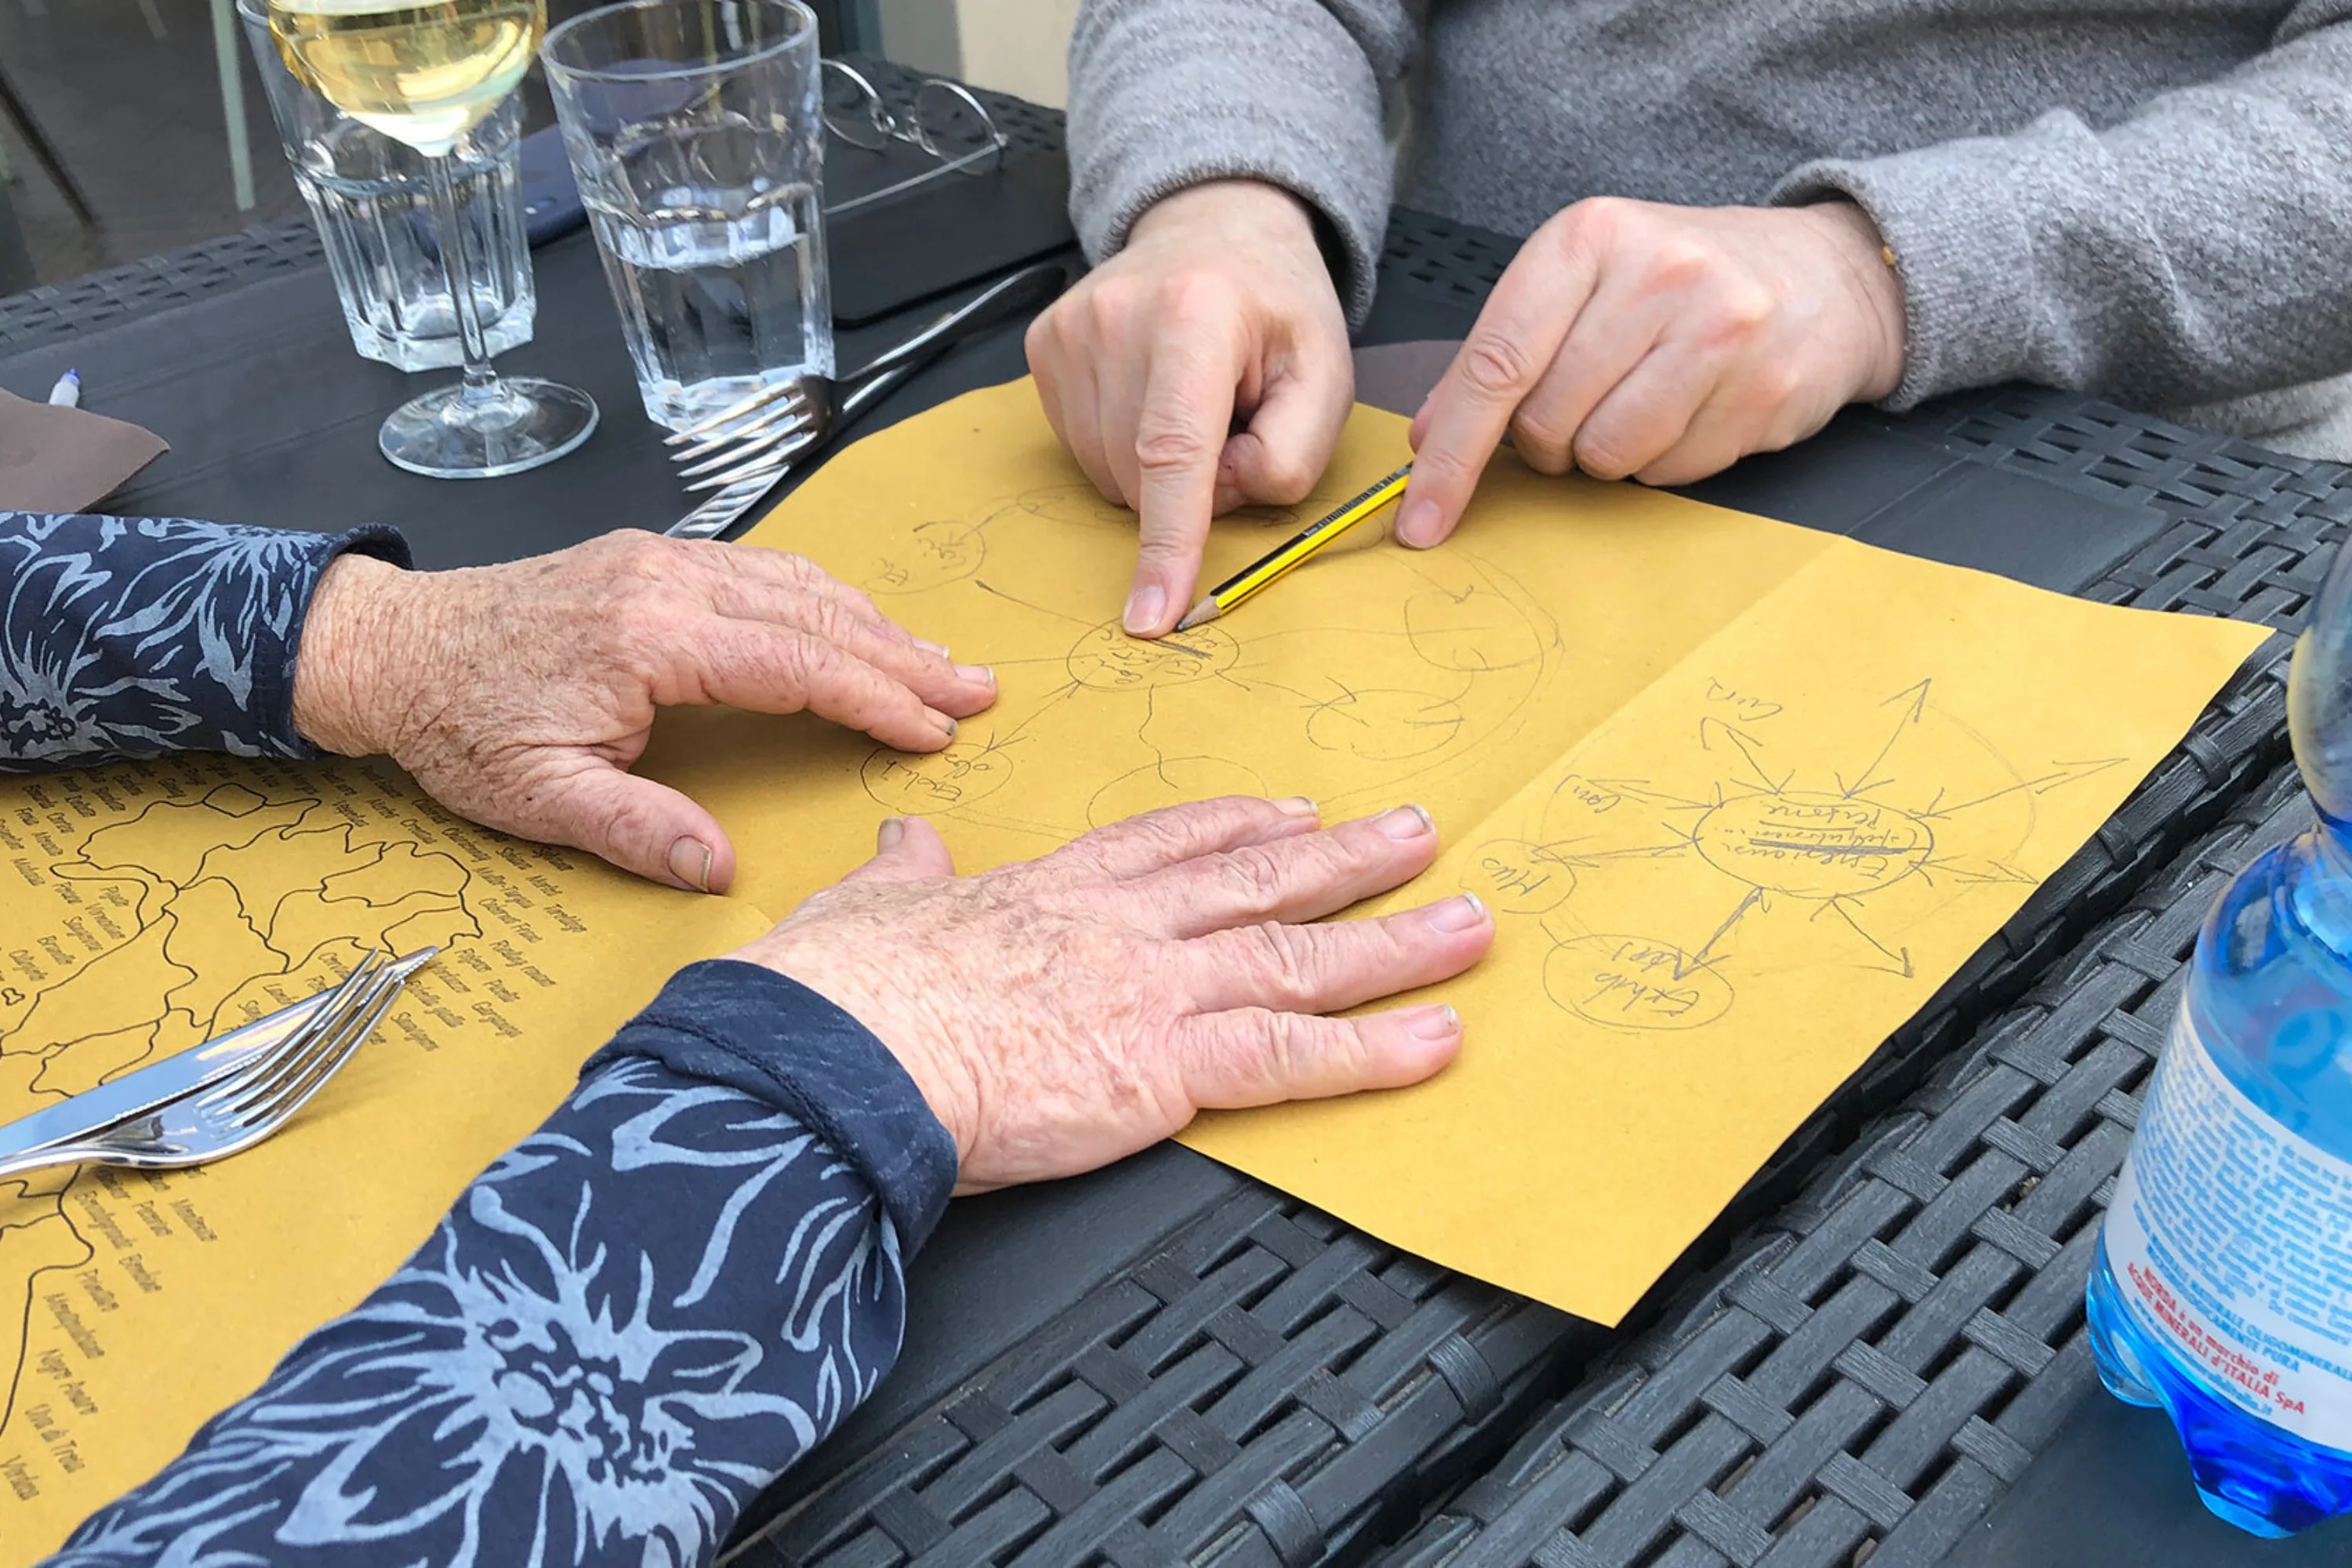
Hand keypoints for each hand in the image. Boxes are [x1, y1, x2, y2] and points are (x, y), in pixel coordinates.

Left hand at [291, 531, 997, 892]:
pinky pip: (764, 571)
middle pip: (816, 614)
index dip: (874, 698)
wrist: (394, 648)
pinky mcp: (653, 561)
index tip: (932, 731)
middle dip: (906, 657)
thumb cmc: (461, 727)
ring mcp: (662, 562)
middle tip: (979, 690)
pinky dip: (827, 600)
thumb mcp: (536, 799)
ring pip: (798, 583)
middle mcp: (666, 583)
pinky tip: (858, 625)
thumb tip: (719, 870)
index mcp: (647, 641)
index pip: (795, 664)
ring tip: (940, 664)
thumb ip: (635, 831)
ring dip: (877, 624)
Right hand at [733, 796, 1492, 1189]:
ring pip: (1299, 956)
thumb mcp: (868, 903)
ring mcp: (1153, 990)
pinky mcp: (1165, 1065)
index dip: (1238, 823)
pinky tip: (1434, 1039)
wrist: (840, 1050)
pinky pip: (1292, 1054)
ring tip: (1467, 927)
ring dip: (1394, 941)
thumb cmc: (842, 990)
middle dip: (1343, 860)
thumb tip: (909, 843)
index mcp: (1051, 890)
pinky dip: (1371, 1049)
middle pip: (1257, 881)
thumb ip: (907, 871)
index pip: (1166, 843)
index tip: (1290, 809)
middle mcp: (1121, 928)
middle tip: (1415, 834)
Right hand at [1025, 179, 1353, 636]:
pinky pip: (1081, 448)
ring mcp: (1069, 331)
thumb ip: (1293, 453)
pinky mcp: (1043, 347)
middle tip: (1231, 423)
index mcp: (1196, 314)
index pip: (1173, 451)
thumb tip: (1220, 497)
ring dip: (1156, 469)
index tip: (1153, 615)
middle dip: (1192, 486)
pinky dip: (1123, 447)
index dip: (1167, 542)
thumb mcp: (1326, 375)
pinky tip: (1151, 397)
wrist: (1216, 230)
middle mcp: (1116, 316)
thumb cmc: (1276, 310)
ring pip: (1106, 473)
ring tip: (1192, 402)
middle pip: (1141, 476)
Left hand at [1398, 199, 1905, 546]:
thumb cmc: (1681, 284)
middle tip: (1586, 403)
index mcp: (1589, 236)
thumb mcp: (1583, 284)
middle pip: (1546, 421)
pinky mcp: (1765, 386)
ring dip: (1607, 453)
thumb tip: (1427, 439)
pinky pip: (1671, 471)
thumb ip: (1500, 354)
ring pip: (1606, 454)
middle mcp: (1658, 272)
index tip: (1420, 518)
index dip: (1451, 454)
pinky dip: (1666, 460)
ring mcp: (1720, 328)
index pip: (1496, 363)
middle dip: (1548, 441)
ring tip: (1644, 400)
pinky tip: (1695, 410)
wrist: (1827, 275)